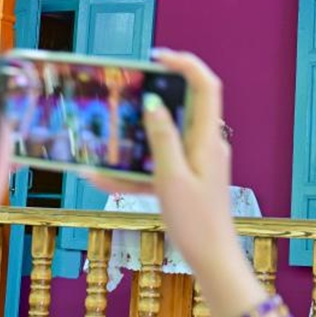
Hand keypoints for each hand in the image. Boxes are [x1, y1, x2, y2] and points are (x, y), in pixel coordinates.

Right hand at [86, 49, 236, 273]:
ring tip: (105, 142)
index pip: (205, 86)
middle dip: (153, 97)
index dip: (185, 64)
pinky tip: (103, 179)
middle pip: (183, 106)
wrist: (213, 259)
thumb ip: (162, 139)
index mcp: (207, 138)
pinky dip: (135, 169)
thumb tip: (154, 104)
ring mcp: (198, 161)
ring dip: (136, 139)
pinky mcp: (189, 178)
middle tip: (125, 93)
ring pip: (165, 137)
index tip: (156, 57)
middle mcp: (206, 144)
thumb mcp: (171, 178)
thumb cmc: (196, 222)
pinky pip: (160, 164)